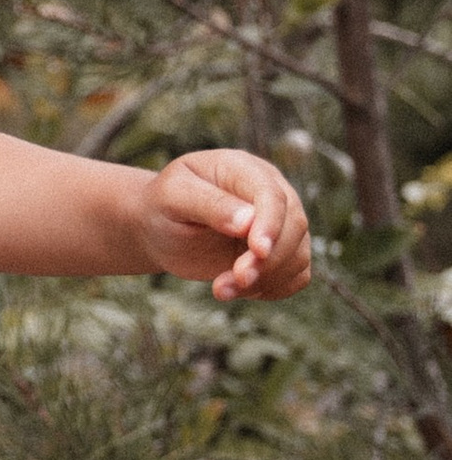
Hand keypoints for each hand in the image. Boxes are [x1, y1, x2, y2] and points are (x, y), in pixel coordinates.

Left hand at [135, 149, 312, 300]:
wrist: (160, 228)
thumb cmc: (164, 206)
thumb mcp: (173, 197)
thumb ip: (208, 203)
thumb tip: (247, 222)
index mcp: (243, 169)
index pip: (272, 194)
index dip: (270, 224)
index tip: (258, 251)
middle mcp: (270, 192)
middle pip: (293, 226)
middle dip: (266, 261)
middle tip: (227, 283)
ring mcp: (280, 222)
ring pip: (298, 254)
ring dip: (265, 280)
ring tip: (221, 290)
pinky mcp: (281, 251)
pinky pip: (298, 274)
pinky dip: (274, 289)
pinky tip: (239, 290)